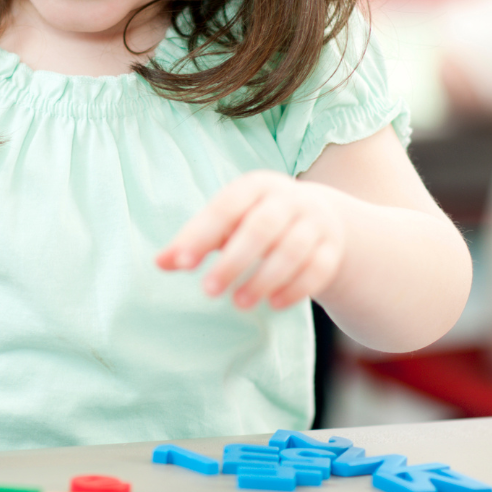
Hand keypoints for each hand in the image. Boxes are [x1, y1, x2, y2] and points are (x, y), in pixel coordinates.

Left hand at [155, 171, 344, 309]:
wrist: (319, 217)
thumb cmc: (255, 220)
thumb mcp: (226, 223)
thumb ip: (193, 241)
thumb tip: (159, 263)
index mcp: (254, 186)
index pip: (225, 207)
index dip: (202, 234)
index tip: (182, 264)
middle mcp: (287, 199)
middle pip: (262, 227)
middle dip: (234, 261)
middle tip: (208, 291)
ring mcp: (314, 222)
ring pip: (292, 250)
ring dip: (264, 279)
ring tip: (238, 304)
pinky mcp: (332, 249)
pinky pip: (317, 269)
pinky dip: (296, 288)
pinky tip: (274, 304)